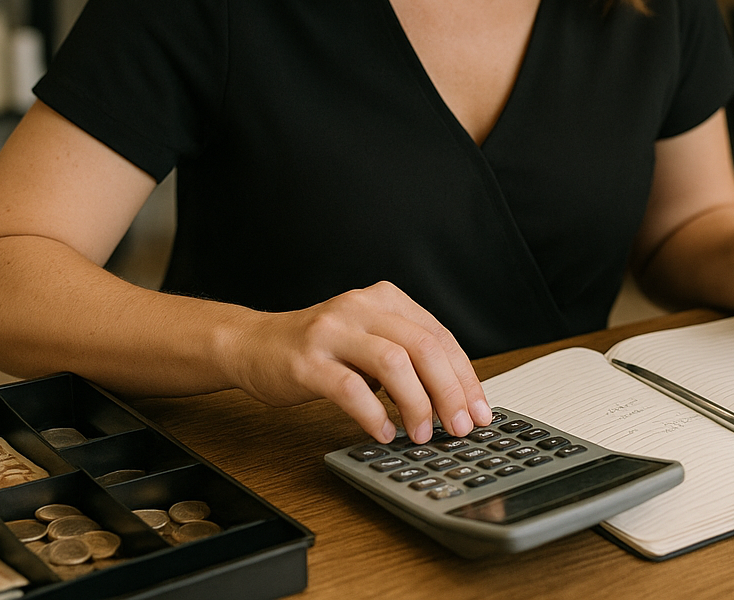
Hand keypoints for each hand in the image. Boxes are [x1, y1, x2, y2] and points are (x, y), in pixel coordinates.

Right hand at [223, 281, 490, 443]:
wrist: (253, 345)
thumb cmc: (319, 350)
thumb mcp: (369, 342)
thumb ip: (407, 359)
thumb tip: (455, 400)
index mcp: (385, 299)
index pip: (440, 336)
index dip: (465, 377)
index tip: (479, 411)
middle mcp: (361, 307)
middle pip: (423, 346)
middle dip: (449, 391)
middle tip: (459, 426)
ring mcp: (333, 331)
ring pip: (394, 362)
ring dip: (416, 404)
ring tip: (421, 433)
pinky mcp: (307, 360)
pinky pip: (350, 388)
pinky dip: (373, 414)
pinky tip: (383, 432)